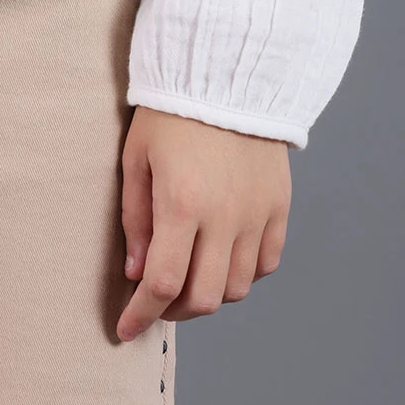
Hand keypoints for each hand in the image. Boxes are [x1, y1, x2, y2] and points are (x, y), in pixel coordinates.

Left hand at [117, 106, 289, 339]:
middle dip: (173, 311)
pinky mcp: (279, 207)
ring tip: (189, 276)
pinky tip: (222, 259)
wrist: (228, 73)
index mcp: (182, 203)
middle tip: (156, 301)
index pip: (162, 283)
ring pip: (237, 288)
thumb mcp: (136, 157)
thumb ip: (135, 219)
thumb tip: (137, 274)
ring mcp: (257, 214)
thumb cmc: (172, 112)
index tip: (124, 331)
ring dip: (209, 294)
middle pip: (204, 298)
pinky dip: (243, 274)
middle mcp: (224, 217)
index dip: (141, 316)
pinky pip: (266, 264)